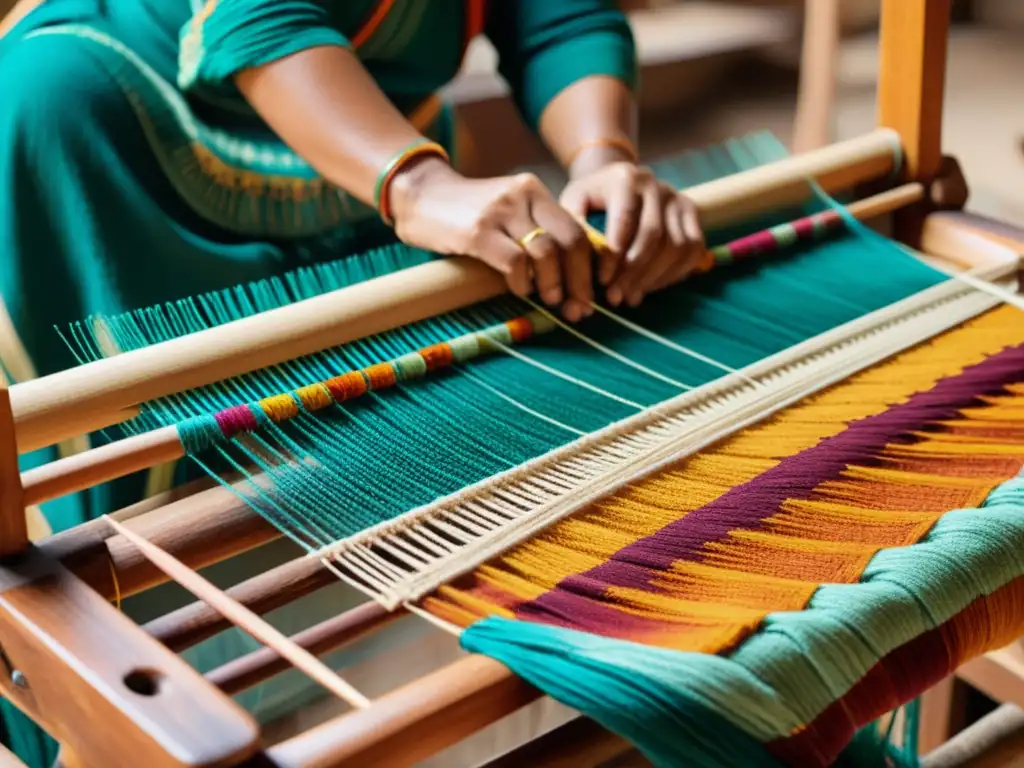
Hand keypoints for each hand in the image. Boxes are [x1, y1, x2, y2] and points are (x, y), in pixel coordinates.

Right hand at [390, 158, 594, 320]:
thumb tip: (569, 278)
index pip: (578, 230)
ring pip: (546, 253)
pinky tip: (518, 290)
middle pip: (571, 242)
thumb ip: (535, 232)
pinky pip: (514, 263)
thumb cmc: (465, 212)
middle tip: (578, 308)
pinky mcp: (477, 231)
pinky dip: (522, 283)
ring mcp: (500, 212)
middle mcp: (523, 196)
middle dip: (580, 281)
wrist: (419, 194)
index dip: (590, 267)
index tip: (590, 295)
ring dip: (553, 284)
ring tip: (549, 300)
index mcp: (535, 191)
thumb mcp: (507, 212)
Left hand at [560, 162, 703, 307]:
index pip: (625, 218)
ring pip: (676, 245)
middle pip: (653, 235)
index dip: (614, 254)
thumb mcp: (574, 204)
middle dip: (633, 272)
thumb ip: (573, 225)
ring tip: (630, 297)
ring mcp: (677, 198)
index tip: (602, 281)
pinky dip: (675, 273)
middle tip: (615, 297)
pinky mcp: (691, 212)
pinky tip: (651, 287)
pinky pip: (693, 248)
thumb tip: (573, 258)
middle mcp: (657, 185)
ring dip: (653, 278)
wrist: (617, 182)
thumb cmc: (591, 199)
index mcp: (625, 178)